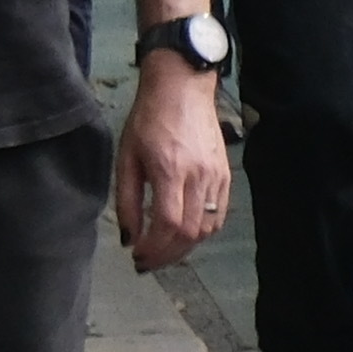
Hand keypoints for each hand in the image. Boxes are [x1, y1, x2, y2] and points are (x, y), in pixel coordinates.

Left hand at [117, 64, 228, 270]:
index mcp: (171, 171)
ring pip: (208, 227)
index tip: (137, 256)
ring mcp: (217, 175)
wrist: (183, 89)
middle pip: (190, 231)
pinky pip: (220, 214)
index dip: (153, 248)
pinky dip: (203, 231)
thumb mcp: (126, 158)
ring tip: (165, 250)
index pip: (168, 223)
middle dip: (167, 254)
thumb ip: (127, 201)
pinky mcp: (226, 174)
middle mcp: (199, 176)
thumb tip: (130, 238)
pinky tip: (185, 232)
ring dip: (186, 246)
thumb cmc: (148, 120)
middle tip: (148, 262)